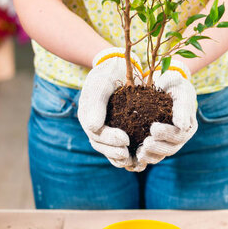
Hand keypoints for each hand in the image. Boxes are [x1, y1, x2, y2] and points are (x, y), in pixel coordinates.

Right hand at [78, 47, 142, 167]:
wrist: (117, 66)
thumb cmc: (108, 72)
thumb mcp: (102, 83)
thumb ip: (97, 103)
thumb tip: (93, 127)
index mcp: (87, 114)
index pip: (96, 133)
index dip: (109, 139)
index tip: (125, 140)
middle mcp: (94, 124)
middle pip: (101, 145)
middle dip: (114, 153)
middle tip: (128, 156)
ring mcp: (104, 127)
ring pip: (108, 149)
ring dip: (119, 158)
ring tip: (134, 162)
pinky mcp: (116, 129)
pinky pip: (118, 146)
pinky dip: (127, 154)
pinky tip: (139, 159)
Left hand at [130, 59, 197, 169]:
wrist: (166, 86)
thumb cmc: (173, 84)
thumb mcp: (178, 88)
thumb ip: (181, 106)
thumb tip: (182, 126)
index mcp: (189, 124)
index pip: (180, 133)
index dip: (167, 133)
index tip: (153, 128)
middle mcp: (183, 135)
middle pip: (173, 147)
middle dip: (159, 147)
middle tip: (145, 143)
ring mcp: (172, 142)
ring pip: (164, 154)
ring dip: (152, 155)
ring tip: (140, 152)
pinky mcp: (161, 144)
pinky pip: (156, 155)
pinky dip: (147, 157)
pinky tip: (136, 155)